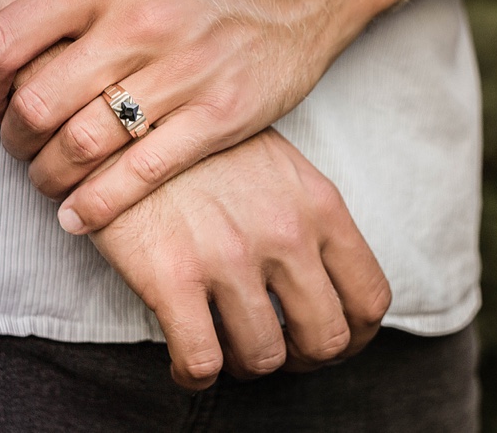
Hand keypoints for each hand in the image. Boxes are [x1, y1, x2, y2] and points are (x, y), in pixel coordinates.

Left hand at [0, 0, 496, 234]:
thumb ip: (75, 10)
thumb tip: (17, 61)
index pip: (3, 42)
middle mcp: (138, 24)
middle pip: (38, 104)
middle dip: (13, 139)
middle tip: (18, 147)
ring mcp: (182, 73)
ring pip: (83, 145)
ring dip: (49, 176)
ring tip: (48, 181)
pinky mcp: (219, 117)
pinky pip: (142, 174)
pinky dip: (98, 205)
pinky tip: (77, 217)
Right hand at [88, 128, 390, 389]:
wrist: (127, 119)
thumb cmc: (203, 145)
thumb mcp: (278, 165)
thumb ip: (308, 217)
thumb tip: (324, 275)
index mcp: (319, 206)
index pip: (369, 298)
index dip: (355, 336)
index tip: (327, 338)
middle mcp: (285, 234)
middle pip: (326, 339)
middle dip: (303, 359)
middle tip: (277, 348)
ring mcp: (230, 257)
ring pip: (264, 357)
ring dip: (247, 366)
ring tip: (227, 349)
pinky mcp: (171, 277)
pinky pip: (201, 360)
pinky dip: (197, 376)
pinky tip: (186, 363)